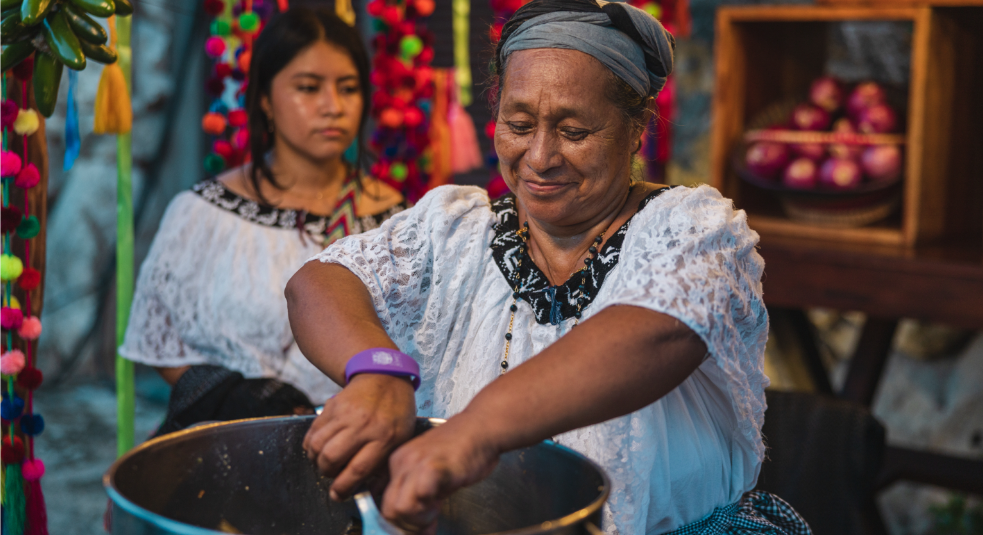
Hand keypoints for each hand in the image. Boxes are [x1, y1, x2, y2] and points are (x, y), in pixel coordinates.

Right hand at [302, 373, 416, 499]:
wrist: (385, 376)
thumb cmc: (396, 411)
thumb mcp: (402, 438)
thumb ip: (386, 466)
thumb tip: (369, 491)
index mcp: (384, 437)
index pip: (358, 469)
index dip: (343, 487)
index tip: (337, 495)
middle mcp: (363, 425)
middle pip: (331, 457)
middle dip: (326, 473)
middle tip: (332, 473)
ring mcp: (345, 414)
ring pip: (317, 445)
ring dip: (316, 459)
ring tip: (324, 461)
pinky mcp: (332, 406)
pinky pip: (313, 430)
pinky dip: (311, 443)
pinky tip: (319, 447)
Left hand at [380, 417, 500, 533]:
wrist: (482, 427)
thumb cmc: (465, 447)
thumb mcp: (434, 469)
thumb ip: (422, 493)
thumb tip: (417, 522)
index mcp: (399, 461)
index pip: (386, 501)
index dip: (401, 520)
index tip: (417, 526)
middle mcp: (403, 461)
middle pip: (389, 508)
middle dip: (407, 525)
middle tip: (426, 525)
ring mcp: (416, 464)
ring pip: (398, 508)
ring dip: (417, 520)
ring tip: (434, 513)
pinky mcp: (433, 468)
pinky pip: (418, 498)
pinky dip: (428, 511)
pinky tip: (439, 505)